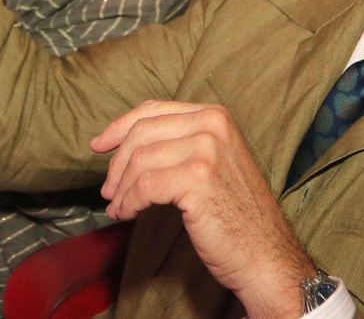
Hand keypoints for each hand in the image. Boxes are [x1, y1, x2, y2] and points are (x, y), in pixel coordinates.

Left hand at [91, 101, 315, 318]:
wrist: (265, 253)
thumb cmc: (235, 215)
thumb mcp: (211, 163)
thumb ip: (179, 144)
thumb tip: (125, 143)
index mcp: (214, 115)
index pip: (154, 110)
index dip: (120, 126)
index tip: (99, 145)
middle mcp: (212, 124)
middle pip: (142, 133)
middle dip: (117, 163)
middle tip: (108, 189)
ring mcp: (206, 149)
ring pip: (139, 160)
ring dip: (121, 188)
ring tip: (117, 207)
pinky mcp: (197, 178)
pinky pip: (144, 186)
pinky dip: (128, 202)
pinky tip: (126, 214)